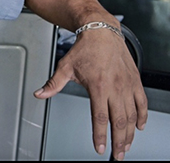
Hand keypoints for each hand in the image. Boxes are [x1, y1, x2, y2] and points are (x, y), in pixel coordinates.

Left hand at [33, 28, 147, 159]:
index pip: (99, 117)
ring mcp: (127, 84)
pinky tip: (138, 126)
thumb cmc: (84, 49)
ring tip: (126, 145)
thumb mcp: (65, 66)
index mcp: (97, 85)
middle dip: (118, 141)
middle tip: (117, 154)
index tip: (99, 148)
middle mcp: (114, 87)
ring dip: (130, 133)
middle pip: (119, 121)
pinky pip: (142, 103)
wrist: (101, 32)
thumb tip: (40, 94)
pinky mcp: (135, 81)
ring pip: (132, 115)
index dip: (100, 135)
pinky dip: (142, 116)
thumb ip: (53, 84)